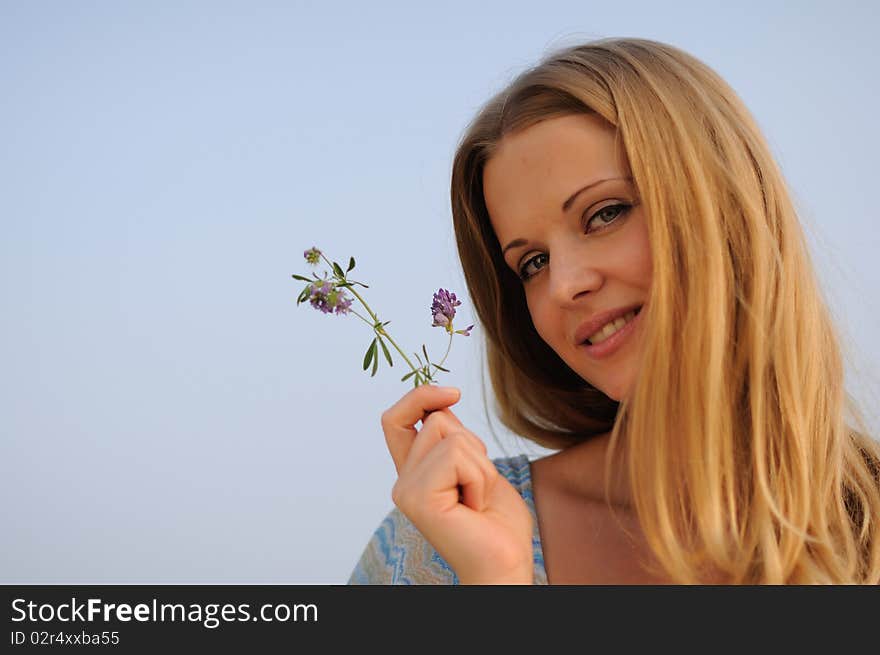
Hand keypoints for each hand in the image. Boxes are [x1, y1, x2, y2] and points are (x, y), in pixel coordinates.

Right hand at [381, 385, 533, 583]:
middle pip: (436, 420)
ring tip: (477, 500)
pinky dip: (479, 477)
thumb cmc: (497, 524)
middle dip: (474, 447)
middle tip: (478, 489)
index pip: (397, 420)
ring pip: (450, 434)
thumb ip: (454, 438)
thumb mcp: (477, 465)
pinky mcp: (417, 497)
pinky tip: (474, 507)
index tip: (453, 393)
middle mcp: (403, 481)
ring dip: (480, 465)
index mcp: (414, 473)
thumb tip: (442, 404)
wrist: (506, 565)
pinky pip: (457, 455)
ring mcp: (406, 489)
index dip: (419, 396)